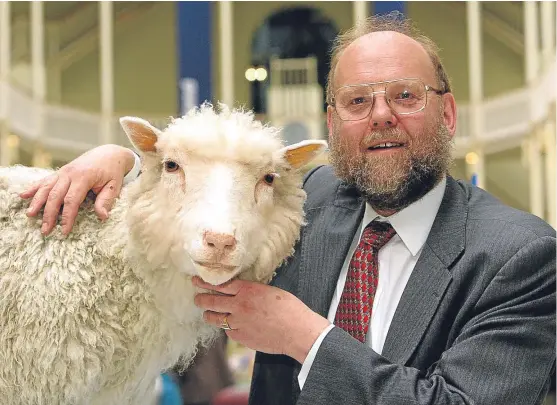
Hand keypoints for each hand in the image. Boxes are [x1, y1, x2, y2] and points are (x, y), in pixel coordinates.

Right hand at [20, 144, 135, 235]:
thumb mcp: (114, 186)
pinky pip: (45, 180)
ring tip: (30, 215)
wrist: (110, 153)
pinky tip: (23, 195)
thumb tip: (102, 217)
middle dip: (49, 214)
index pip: (72, 200)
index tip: (64, 231)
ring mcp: (63, 171)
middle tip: (45, 230)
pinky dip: (34, 187)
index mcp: (84, 177)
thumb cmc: (113, 171)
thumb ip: (106, 200)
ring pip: (46, 187)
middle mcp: (70, 173)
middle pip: (55, 196)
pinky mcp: (61, 171)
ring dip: (37, 202)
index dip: (67, 217)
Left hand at [193, 276, 330, 363]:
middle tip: (196, 297)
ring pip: (215, 318)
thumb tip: (244, 293)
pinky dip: (228, 328)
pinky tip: (230, 327)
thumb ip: (253, 292)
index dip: (206, 282)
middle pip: (212, 300)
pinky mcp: (240, 337)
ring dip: (209, 315)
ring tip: (206, 313)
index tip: (197, 281)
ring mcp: (238, 322)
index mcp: (247, 290)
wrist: (296, 331)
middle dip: (201, 298)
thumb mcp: (270, 292)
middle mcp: (239, 305)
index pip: (221, 284)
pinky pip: (228, 331)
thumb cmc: (290, 309)